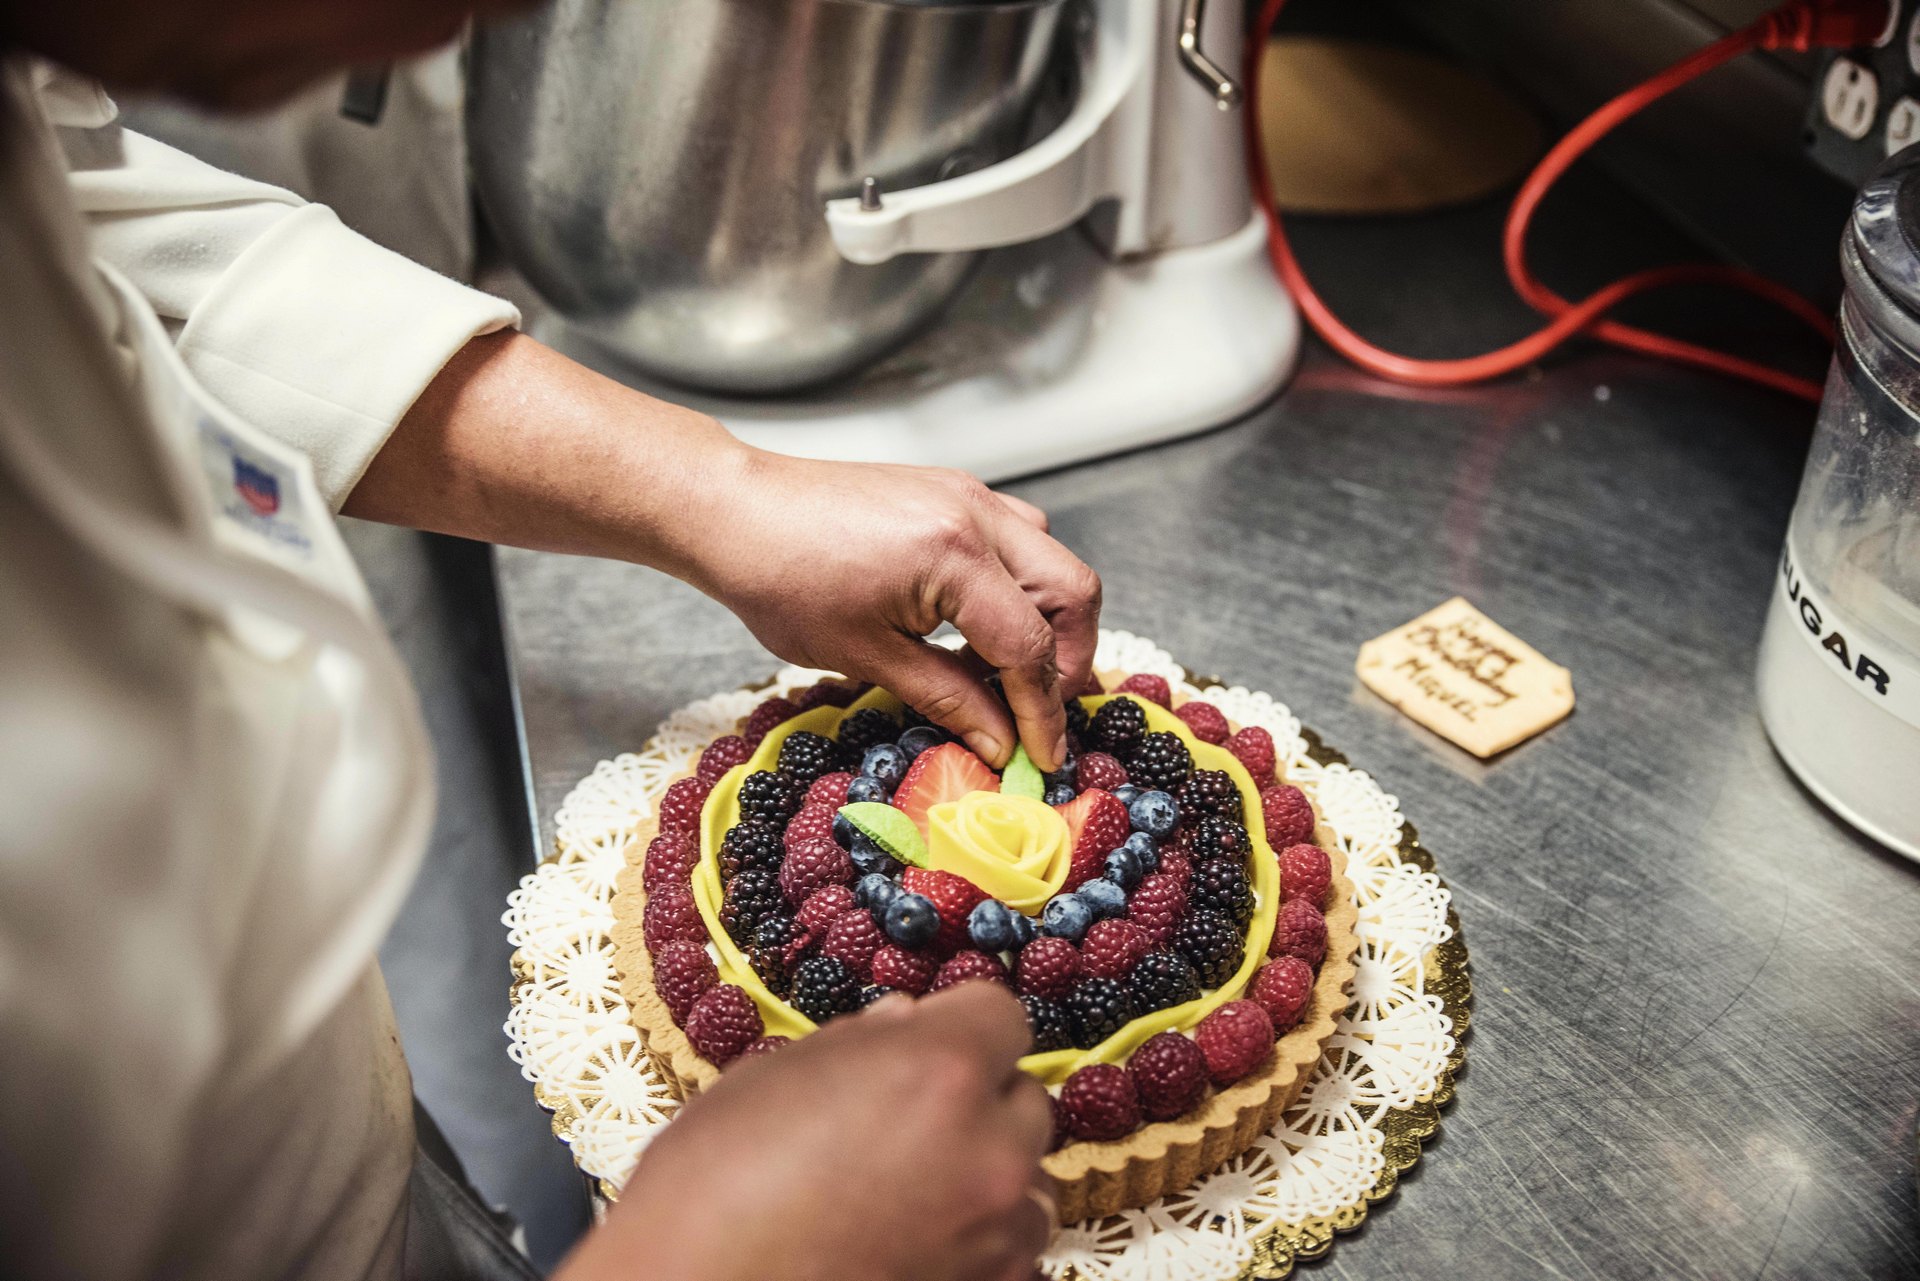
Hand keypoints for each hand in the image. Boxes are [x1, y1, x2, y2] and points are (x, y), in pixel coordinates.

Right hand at [557, 983, 1055, 1280]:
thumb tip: (904, 1023)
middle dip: (977, 1099)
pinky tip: (920, 1242)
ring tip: (914, 1191)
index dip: (959, 1025)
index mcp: (939, 1069)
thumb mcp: (771, 1078)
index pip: (1001, 1014)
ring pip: (1029, 1181)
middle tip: (908, 1120)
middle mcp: (989, 1146)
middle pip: (1024, 1097)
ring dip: (987, 1174)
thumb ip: (858, 1043)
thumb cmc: (710, 1186)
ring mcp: (995, 1232)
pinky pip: (1015, 1253)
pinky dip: (982, 1242)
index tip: (927, 1042)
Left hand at [682, 447, 1101, 771]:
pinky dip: (1017, 588)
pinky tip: (976, 627)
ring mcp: (968, 495)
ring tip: (1005, 673)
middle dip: (1071, 658)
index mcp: (955, 556)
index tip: (1042, 756)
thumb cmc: (781, 578)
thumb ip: (948, 700)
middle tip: (1040, 712)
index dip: (1043, 710)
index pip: (1030, 644)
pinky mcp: (952, 492)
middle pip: (1074, 590)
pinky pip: (1017, 539)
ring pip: (1053, 558)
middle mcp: (976, 514)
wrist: (735, 511)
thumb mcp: (866, 657)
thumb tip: (1002, 743)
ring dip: (1047, 619)